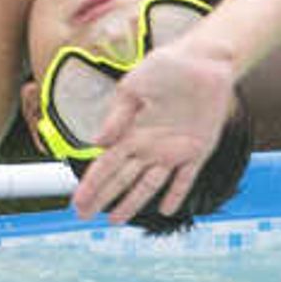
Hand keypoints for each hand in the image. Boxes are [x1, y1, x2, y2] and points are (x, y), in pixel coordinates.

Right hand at [69, 33, 236, 223]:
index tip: (77, 202)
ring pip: (149, 185)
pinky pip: (185, 179)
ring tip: (116, 221)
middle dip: (102, 198)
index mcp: (130, 131)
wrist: (203, 59)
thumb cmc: (165, 67)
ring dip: (132, 203)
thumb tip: (97, 144)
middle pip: (121, 179)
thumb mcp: (134, 87)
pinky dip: (176, 194)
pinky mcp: (197, 151)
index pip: (105, 164)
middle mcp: (148, 146)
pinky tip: (165, 210)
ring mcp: (172, 151)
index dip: (91, 184)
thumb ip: (117, 116)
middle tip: (84, 217)